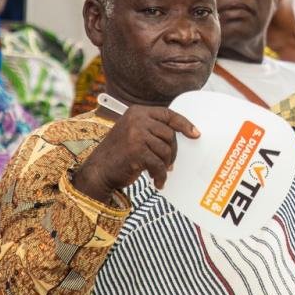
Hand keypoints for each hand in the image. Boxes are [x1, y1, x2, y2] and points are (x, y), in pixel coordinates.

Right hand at [69, 105, 198, 200]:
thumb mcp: (133, 133)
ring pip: (166, 150)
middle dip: (173, 152)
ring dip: (165, 165)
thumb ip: (151, 129)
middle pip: (170, 134)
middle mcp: (137, 120)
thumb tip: (182, 135)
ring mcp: (136, 135)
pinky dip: (160, 176)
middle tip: (169, 164)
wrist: (98, 171)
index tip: (196, 134)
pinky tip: (157, 182)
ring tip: (159, 172)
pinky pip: (159, 164)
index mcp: (137, 112)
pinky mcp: (136, 152)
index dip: (184, 124)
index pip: (168, 114)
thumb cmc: (119, 154)